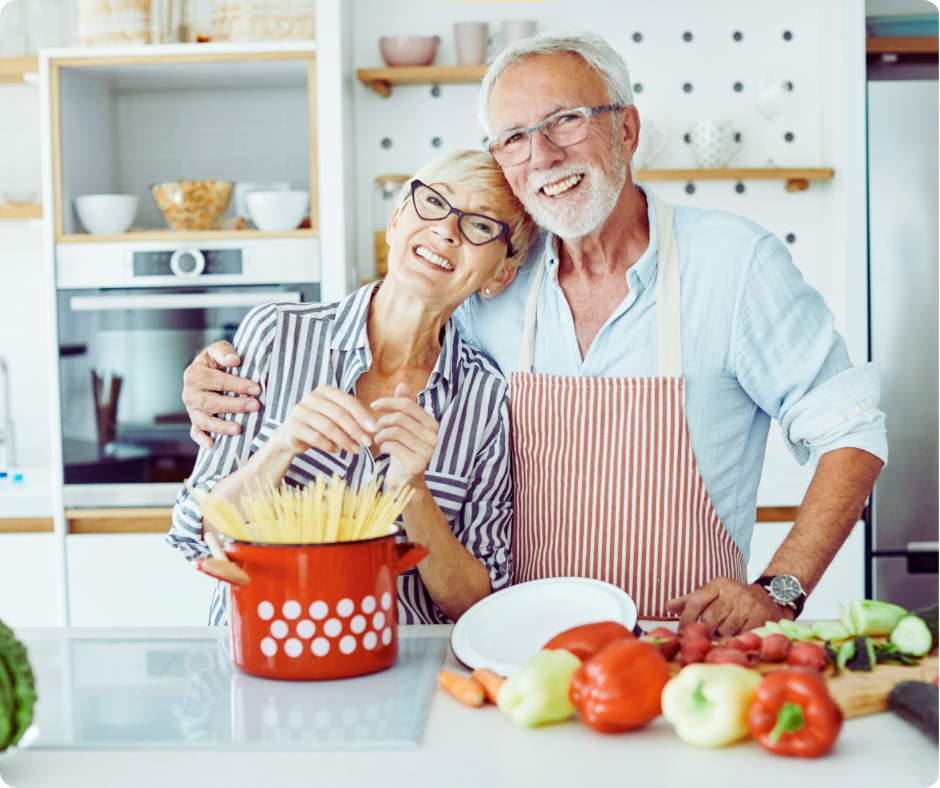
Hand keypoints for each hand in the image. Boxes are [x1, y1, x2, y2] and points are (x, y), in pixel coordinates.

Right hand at [183, 341, 260, 449]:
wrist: (206, 371)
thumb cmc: (215, 361)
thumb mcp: (218, 350)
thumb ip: (224, 352)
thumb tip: (235, 361)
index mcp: (194, 375)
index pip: (217, 381)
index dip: (237, 385)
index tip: (256, 389)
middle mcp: (190, 394)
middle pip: (212, 403)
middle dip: (235, 405)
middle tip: (255, 406)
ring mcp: (191, 409)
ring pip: (205, 420)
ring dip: (221, 426)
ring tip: (238, 429)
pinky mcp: (194, 421)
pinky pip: (195, 432)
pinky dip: (202, 439)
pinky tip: (212, 445)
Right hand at [274, 385, 377, 456]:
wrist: (291, 434)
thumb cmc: (319, 424)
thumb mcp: (336, 416)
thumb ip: (352, 417)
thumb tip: (373, 428)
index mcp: (325, 390)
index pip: (348, 401)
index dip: (362, 415)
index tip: (374, 429)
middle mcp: (311, 397)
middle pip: (339, 414)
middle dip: (355, 430)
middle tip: (367, 443)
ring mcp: (300, 411)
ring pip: (328, 426)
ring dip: (345, 440)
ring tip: (355, 450)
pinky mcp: (293, 426)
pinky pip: (315, 437)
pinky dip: (329, 445)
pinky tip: (337, 451)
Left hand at [371, 384, 438, 490]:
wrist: (406, 481)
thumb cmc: (403, 451)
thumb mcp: (404, 427)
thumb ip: (405, 407)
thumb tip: (401, 385)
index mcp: (432, 424)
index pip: (408, 405)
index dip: (389, 402)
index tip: (374, 405)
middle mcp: (433, 437)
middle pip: (400, 418)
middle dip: (382, 421)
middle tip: (375, 429)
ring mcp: (427, 451)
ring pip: (395, 431)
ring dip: (380, 434)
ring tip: (378, 439)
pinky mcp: (417, 463)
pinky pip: (392, 446)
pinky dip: (383, 445)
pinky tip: (382, 449)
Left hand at [665, 577, 794, 636]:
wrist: (768, 599)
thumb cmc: (733, 600)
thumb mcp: (712, 594)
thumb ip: (690, 601)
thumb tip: (668, 606)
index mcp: (718, 584)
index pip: (696, 600)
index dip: (686, 618)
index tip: (681, 632)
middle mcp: (732, 591)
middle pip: (709, 618)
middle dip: (704, 631)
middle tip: (703, 638)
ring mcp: (747, 604)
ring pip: (724, 629)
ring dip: (720, 636)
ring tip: (722, 634)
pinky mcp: (760, 617)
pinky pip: (739, 635)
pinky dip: (734, 639)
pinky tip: (735, 636)